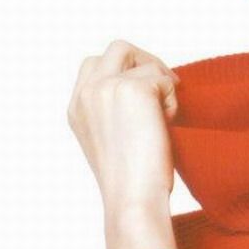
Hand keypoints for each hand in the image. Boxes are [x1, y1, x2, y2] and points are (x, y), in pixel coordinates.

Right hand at [67, 39, 181, 210]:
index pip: (95, 64)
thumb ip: (114, 109)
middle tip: (166, 88)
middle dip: (147, 63)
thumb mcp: (111, 139)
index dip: (125, 70)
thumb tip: (148, 85)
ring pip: (146, 63)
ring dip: (163, 86)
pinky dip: (173, 100)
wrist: (133, 199)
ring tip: (164, 119)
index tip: (146, 93)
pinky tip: (167, 126)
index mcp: (76, 107)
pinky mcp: (133, 89)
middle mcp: (86, 93)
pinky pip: (164, 79)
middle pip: (119, 48)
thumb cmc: (130, 181)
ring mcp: (107, 87)